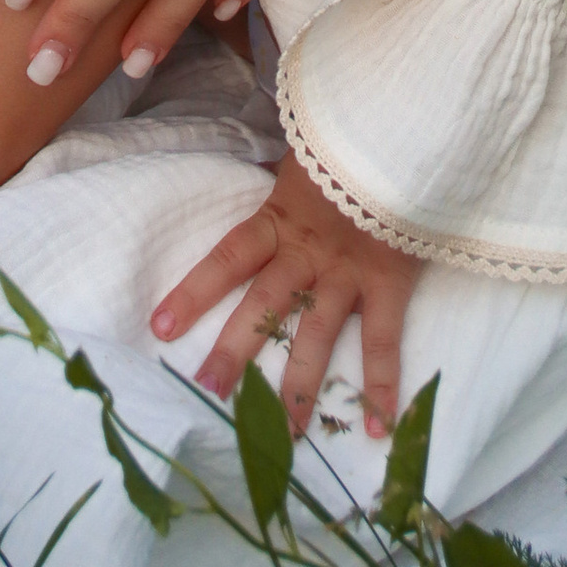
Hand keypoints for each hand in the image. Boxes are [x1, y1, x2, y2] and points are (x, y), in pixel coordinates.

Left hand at [153, 150, 420, 440]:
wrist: (406, 130)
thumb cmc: (346, 144)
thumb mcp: (301, 158)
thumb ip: (277, 178)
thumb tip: (253, 169)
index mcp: (280, 219)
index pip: (228, 256)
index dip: (195, 290)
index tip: (160, 327)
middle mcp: (308, 252)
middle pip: (265, 303)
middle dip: (235, 349)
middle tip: (207, 392)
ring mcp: (349, 271)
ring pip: (317, 333)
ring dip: (299, 385)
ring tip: (282, 436)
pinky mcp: (388, 282)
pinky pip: (382, 339)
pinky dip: (383, 384)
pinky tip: (378, 429)